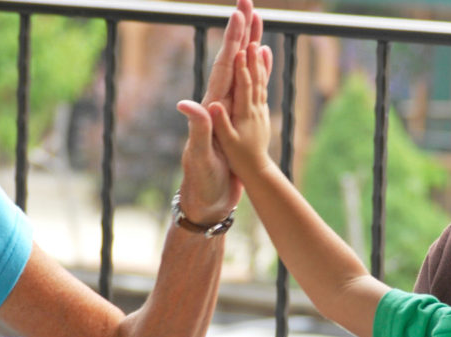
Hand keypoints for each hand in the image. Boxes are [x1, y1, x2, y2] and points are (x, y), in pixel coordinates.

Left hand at [174, 0, 270, 224]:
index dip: (231, 40)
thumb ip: (197, 130)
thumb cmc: (201, 183)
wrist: (206, 202)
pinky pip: (250, 87)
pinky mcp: (235, 120)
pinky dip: (258, 69)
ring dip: (249, 44)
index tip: (240, 13)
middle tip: (247, 1)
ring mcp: (226, 111)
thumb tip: (187, 104)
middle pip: (231, 60)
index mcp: (211, 109)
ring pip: (241, 69)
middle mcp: (217, 104)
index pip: (223, 67)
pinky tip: (263, 56)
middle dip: (240, 31)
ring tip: (258, 19)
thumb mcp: (199, 158)